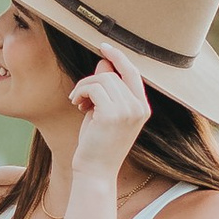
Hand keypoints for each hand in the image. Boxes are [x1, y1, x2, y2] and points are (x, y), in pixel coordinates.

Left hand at [67, 44, 152, 186]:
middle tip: (78, 96)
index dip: (118, 57)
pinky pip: (94, 87)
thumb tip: (104, 63)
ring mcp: (129, 111)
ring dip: (84, 87)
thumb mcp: (103, 113)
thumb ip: (107, 89)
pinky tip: (76, 104)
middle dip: (92, 79)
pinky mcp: (114, 114)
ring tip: (77, 102)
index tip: (103, 46)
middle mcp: (140, 108)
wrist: (95, 172)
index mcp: (142, 108)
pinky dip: (80, 92)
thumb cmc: (97, 145)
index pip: (133, 72)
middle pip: (114, 74)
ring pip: (103, 79)